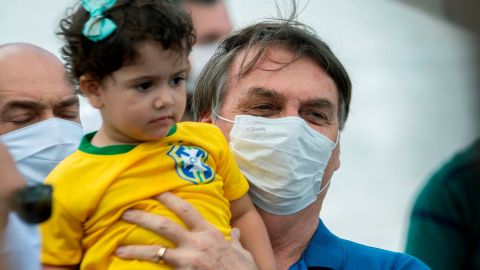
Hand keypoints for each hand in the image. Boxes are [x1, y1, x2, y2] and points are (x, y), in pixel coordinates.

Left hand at [115, 192, 257, 269]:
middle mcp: (197, 244)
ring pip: (156, 251)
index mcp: (210, 233)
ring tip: (118, 249)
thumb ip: (235, 241)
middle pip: (164, 226)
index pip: (187, 210)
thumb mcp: (242, 252)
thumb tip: (236, 233)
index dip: (170, 198)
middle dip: (143, 217)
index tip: (156, 190)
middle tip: (126, 212)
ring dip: (135, 249)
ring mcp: (189, 261)